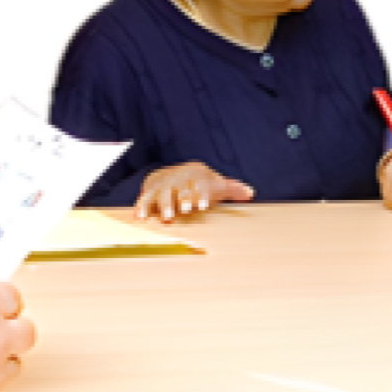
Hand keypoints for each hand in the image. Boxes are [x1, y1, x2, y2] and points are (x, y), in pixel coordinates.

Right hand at [135, 163, 255, 222]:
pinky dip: (141, 207)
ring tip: (167, 219)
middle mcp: (179, 180)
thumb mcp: (214, 183)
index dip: (202, 194)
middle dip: (183, 199)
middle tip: (186, 211)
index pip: (200, 184)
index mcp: (196, 176)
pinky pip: (144, 199)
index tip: (204, 204)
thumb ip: (232, 189)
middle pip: (181, 189)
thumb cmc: (198, 182)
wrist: (173, 172)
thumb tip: (251, 192)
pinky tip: (140, 217)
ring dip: (164, 206)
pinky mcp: (150, 192)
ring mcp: (164, 186)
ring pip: (163, 194)